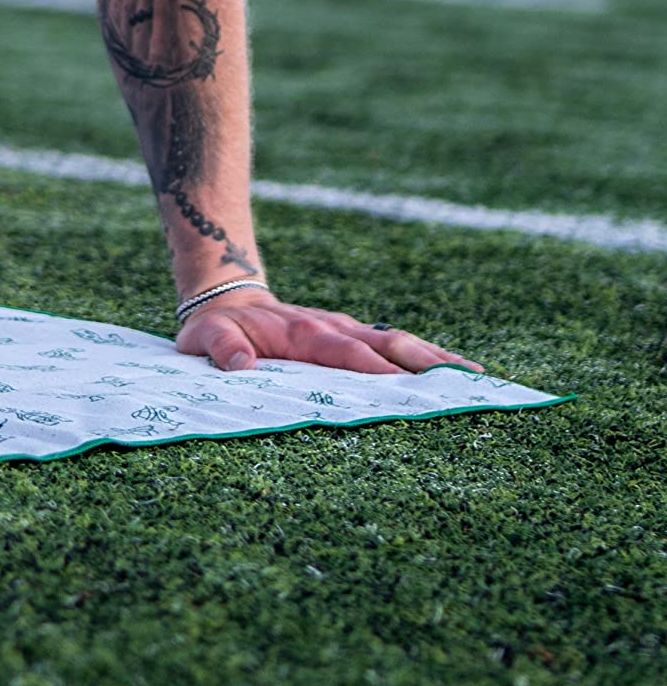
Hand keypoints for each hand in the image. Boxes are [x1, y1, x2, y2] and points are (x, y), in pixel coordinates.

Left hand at [177, 289, 482, 378]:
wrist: (226, 299)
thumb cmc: (216, 327)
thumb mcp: (203, 337)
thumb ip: (219, 346)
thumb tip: (239, 362)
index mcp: (305, 333)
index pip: (346, 353)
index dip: (376, 368)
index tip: (408, 385)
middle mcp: (335, 329)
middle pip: (388, 345)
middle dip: (427, 363)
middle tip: (469, 384)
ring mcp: (349, 331)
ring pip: (400, 343)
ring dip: (438, 360)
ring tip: (481, 380)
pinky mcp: (354, 338)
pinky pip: (396, 347)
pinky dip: (429, 360)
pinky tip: (459, 377)